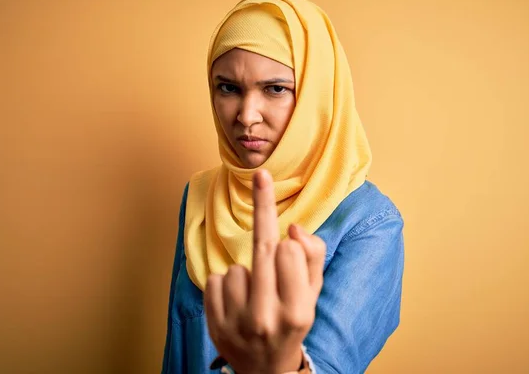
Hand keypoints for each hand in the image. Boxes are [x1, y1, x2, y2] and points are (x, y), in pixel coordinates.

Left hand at [204, 169, 325, 373]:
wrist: (266, 369)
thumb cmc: (293, 321)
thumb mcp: (313, 294)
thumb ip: (312, 257)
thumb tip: (292, 229)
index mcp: (298, 310)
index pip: (289, 251)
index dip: (288, 239)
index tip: (275, 202)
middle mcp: (266, 318)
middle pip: (263, 249)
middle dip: (263, 207)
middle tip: (262, 174)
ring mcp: (237, 324)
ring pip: (237, 267)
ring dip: (247, 272)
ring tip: (255, 295)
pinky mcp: (214, 325)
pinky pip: (217, 279)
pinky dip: (227, 285)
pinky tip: (237, 302)